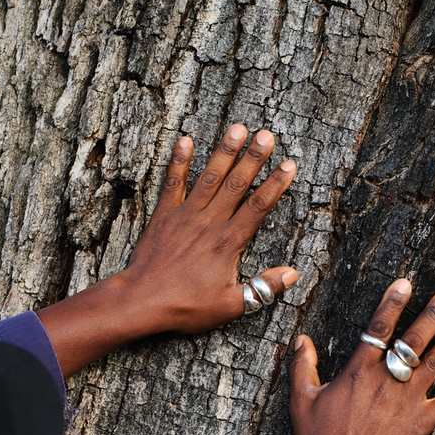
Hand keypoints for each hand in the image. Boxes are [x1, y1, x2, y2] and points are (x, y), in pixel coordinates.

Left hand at [120, 125, 297, 334]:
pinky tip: (185, 140)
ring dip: (224, 152)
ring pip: (209, 177)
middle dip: (254, 158)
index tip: (289, 165)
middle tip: (267, 135)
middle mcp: (209, 222)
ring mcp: (185, 215)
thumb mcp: (230, 305)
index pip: (258, 207)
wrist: (143, 300)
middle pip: (237, 184)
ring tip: (238, 128)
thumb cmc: (186, 306)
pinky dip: (178, 161)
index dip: (275, 185)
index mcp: (228, 242)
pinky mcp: (164, 216)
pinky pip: (172, 183)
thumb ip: (262, 288)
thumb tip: (292, 275)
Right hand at [289, 279, 434, 434]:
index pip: (378, 328)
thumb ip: (301, 367)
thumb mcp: (301, 401)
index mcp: (359, 371)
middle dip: (434, 314)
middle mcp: (388, 380)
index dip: (392, 303)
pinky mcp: (421, 422)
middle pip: (415, 339)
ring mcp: (408, 400)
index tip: (405, 283)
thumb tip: (300, 340)